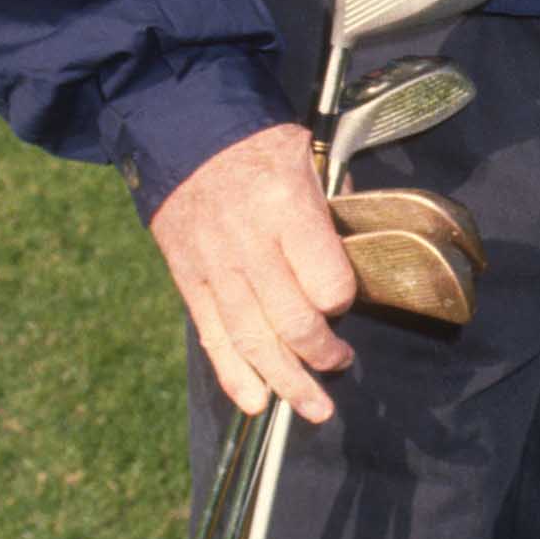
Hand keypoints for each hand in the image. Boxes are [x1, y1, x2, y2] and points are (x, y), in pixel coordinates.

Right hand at [150, 123, 358, 422]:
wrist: (182, 130)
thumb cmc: (256, 142)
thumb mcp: (308, 155)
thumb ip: (333, 206)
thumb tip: (357, 247)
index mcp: (286, 209)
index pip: (326, 282)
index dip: (341, 300)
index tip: (343, 299)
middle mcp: (250, 244)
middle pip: (292, 322)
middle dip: (321, 355)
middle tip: (340, 365)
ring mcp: (215, 266)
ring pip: (253, 339)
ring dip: (286, 382)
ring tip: (313, 408)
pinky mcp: (188, 279)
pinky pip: (212, 336)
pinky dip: (234, 374)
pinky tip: (257, 401)